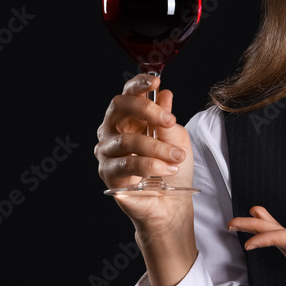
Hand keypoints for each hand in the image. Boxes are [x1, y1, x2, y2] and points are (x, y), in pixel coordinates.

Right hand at [94, 73, 196, 285]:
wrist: (171, 204)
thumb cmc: (173, 168)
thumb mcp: (177, 138)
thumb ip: (168, 118)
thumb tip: (165, 94)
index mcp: (129, 119)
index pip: (127, 94)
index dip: (138, 84)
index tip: (155, 81)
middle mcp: (112, 132)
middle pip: (119, 108)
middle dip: (146, 110)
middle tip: (168, 121)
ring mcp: (107, 153)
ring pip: (127, 140)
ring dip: (157, 147)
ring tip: (178, 156)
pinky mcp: (109, 175)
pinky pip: (127, 165)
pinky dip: (151, 165)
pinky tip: (167, 168)